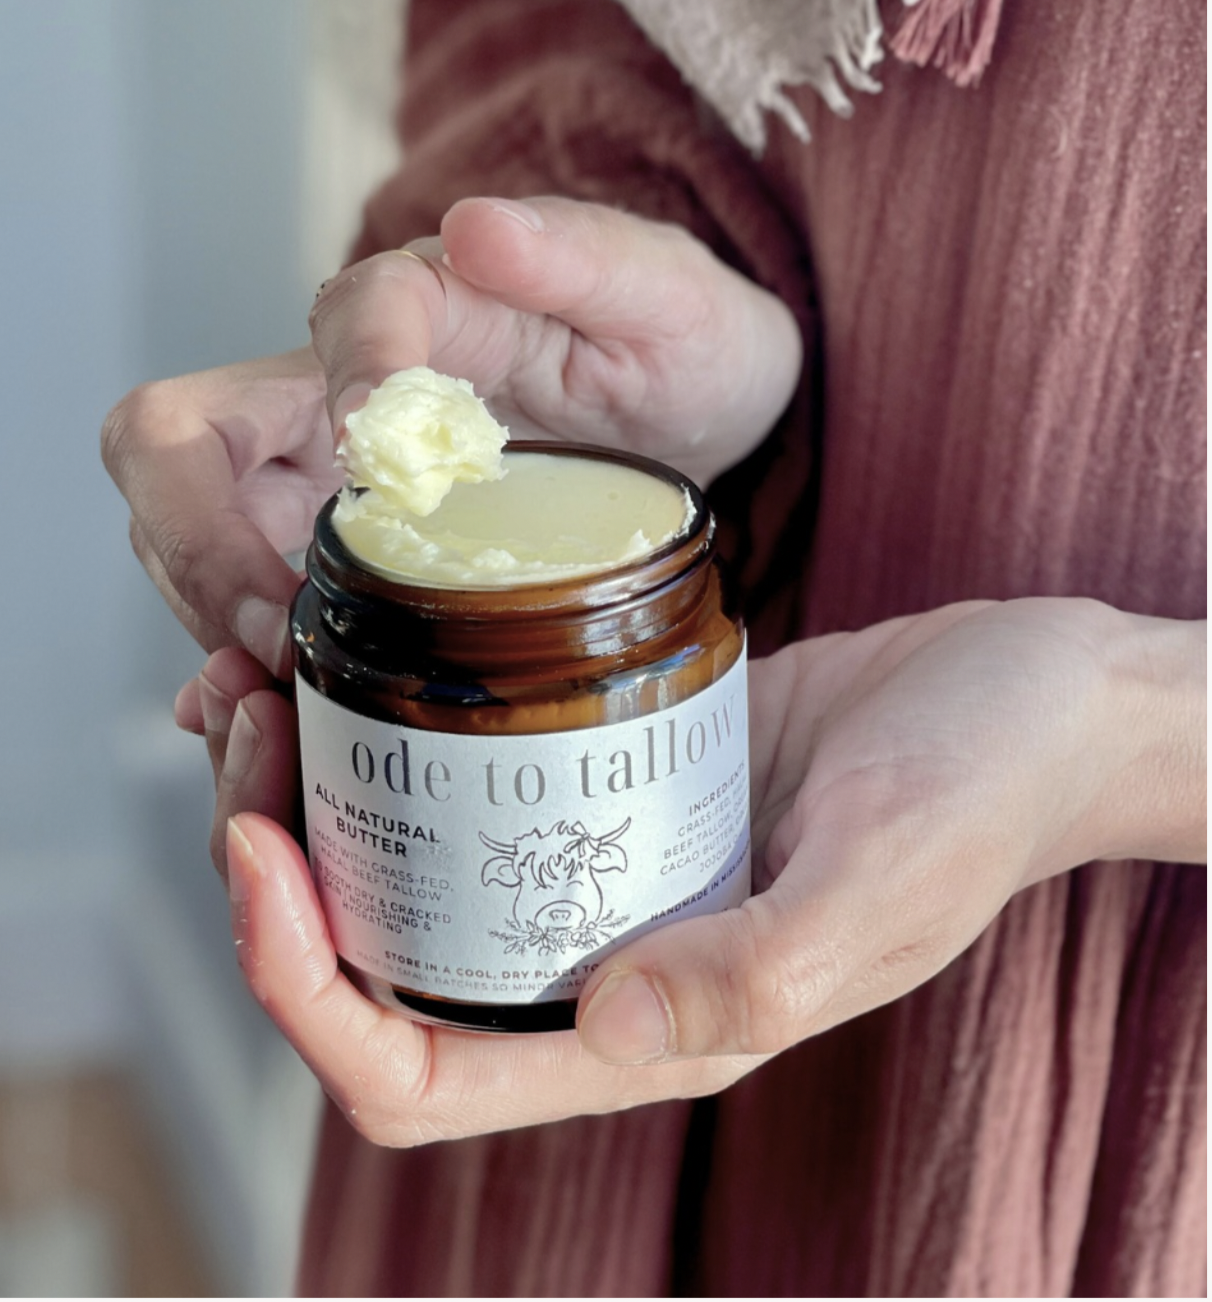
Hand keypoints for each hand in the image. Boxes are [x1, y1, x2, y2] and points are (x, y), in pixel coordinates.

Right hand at [102, 196, 800, 676]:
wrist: (693, 419)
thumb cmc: (679, 346)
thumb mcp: (661, 296)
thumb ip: (579, 256)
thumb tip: (475, 227)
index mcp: (426, 307)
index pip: (347, 317)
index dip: (344, 387)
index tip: (379, 473)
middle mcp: (340, 386)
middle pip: (186, 438)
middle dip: (200, 538)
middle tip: (274, 633)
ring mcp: (323, 470)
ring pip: (190, 525)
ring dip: (210, 610)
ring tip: (283, 687)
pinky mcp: (335, 539)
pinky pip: (243, 588)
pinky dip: (237, 649)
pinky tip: (273, 701)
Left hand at [197, 598, 1204, 1143]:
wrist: (1033, 696)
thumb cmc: (983, 790)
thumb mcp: (884, 880)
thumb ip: (760, 967)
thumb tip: (606, 1023)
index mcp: (655, 1024)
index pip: (423, 1074)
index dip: (309, 994)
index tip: (259, 856)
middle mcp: (606, 954)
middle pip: (379, 959)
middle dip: (275, 866)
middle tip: (237, 727)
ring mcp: (603, 857)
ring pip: (406, 861)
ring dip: (309, 788)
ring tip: (256, 680)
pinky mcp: (615, 770)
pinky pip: (466, 770)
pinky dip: (386, 725)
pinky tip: (350, 648)